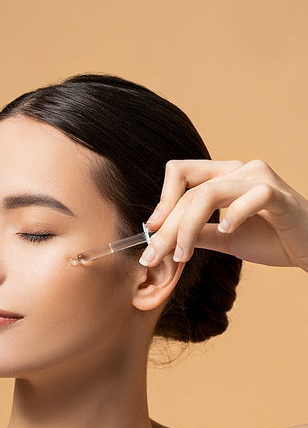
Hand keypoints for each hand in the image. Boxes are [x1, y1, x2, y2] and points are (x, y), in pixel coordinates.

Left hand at [140, 159, 307, 271]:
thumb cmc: (273, 239)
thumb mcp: (225, 239)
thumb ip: (198, 234)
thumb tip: (164, 240)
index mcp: (225, 175)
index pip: (182, 174)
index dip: (162, 200)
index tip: (150, 231)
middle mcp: (240, 169)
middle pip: (189, 192)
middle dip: (166, 228)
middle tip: (153, 258)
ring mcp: (259, 178)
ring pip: (209, 194)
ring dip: (187, 228)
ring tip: (182, 255)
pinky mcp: (278, 195)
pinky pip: (250, 197)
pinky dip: (233, 216)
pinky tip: (226, 232)